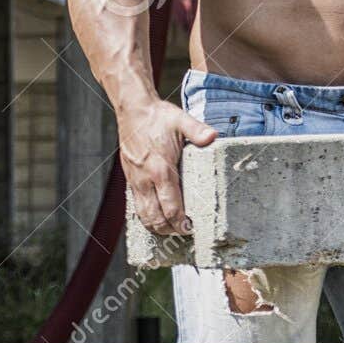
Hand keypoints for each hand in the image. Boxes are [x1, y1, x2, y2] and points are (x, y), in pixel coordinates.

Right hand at [118, 100, 217, 234]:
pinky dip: (145, 216)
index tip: (190, 228)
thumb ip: (197, 130)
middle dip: (170, 230)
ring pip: (143, 215)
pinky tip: (155, 217)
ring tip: (171, 229)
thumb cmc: (158, 117)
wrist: (133, 111)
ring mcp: (136, 181)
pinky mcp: (130, 179)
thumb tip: (213, 136)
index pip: (171, 206)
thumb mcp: (181, 120)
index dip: (180, 222)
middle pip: (156, 217)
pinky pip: (136, 205)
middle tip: (184, 232)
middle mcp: (146, 179)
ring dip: (156, 227)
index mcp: (161, 169)